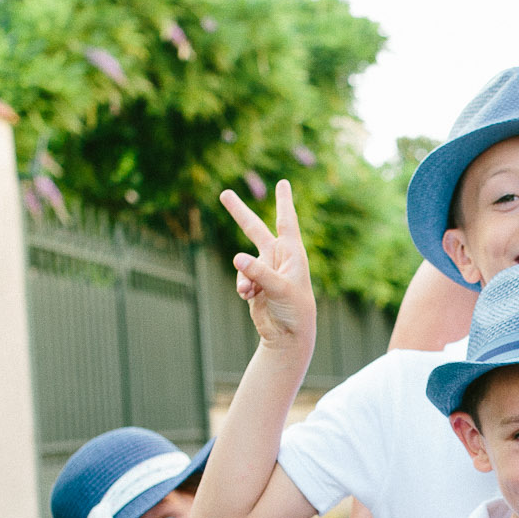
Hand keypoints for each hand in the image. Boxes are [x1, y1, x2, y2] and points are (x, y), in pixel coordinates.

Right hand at [219, 179, 316, 350]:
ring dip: (244, 276)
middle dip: (239, 213)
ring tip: (250, 292)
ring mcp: (264, 270)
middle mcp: (278, 257)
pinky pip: (241, 278)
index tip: (283, 182)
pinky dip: (242, 286)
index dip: (284, 201)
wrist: (288, 335)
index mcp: (292, 253)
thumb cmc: (294, 309)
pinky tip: (249, 298)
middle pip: (254, 229)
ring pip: (244, 262)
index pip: (287, 221)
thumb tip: (237, 258)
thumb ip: (259, 272)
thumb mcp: (279, 289)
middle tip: (224, 193)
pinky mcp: (254, 283)